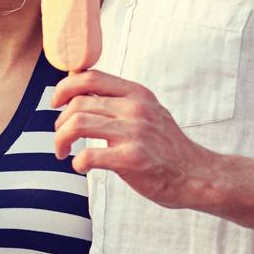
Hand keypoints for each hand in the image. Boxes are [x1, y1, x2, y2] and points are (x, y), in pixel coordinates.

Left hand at [52, 70, 219, 209]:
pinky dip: (77, 162)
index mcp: (137, 94)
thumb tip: (79, 86)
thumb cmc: (166, 147)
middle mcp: (136, 109)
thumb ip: (118, 101)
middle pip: (78, 103)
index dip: (65, 87)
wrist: (198, 175)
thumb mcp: (147, 112)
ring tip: (62, 151)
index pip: (90, 77)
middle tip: (61, 138)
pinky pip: (88, 155)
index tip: (55, 102)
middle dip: (60, 122)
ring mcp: (135, 133)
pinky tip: (81, 167)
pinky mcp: (132, 158)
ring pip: (77, 124)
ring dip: (60, 140)